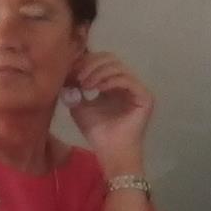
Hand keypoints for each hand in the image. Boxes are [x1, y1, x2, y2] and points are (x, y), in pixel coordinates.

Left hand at [62, 52, 155, 172]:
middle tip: (78, 77)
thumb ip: (74, 89)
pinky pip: (127, 80)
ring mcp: (137, 89)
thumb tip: (65, 75)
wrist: (110, 151)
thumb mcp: (79, 107)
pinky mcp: (145, 96)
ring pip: (118, 67)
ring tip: (85, 85)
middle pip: (110, 59)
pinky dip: (110, 81)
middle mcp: (126, 83)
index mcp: (112, 84)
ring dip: (98, 72)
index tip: (71, 72)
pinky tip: (97, 89)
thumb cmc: (97, 132)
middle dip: (92, 65)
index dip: (86, 62)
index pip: (101, 62)